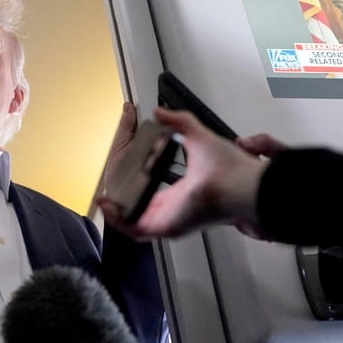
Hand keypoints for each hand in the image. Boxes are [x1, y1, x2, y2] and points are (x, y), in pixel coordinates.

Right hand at [98, 107, 271, 239]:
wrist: (240, 183)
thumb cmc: (229, 167)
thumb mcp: (197, 135)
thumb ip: (179, 121)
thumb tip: (161, 111)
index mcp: (182, 194)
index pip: (152, 199)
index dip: (134, 191)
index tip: (120, 182)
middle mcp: (174, 210)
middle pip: (139, 214)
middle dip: (120, 205)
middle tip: (107, 193)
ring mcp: (170, 220)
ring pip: (134, 225)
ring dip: (115, 215)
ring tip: (103, 200)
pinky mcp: (166, 227)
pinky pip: (135, 230)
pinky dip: (119, 221)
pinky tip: (108, 206)